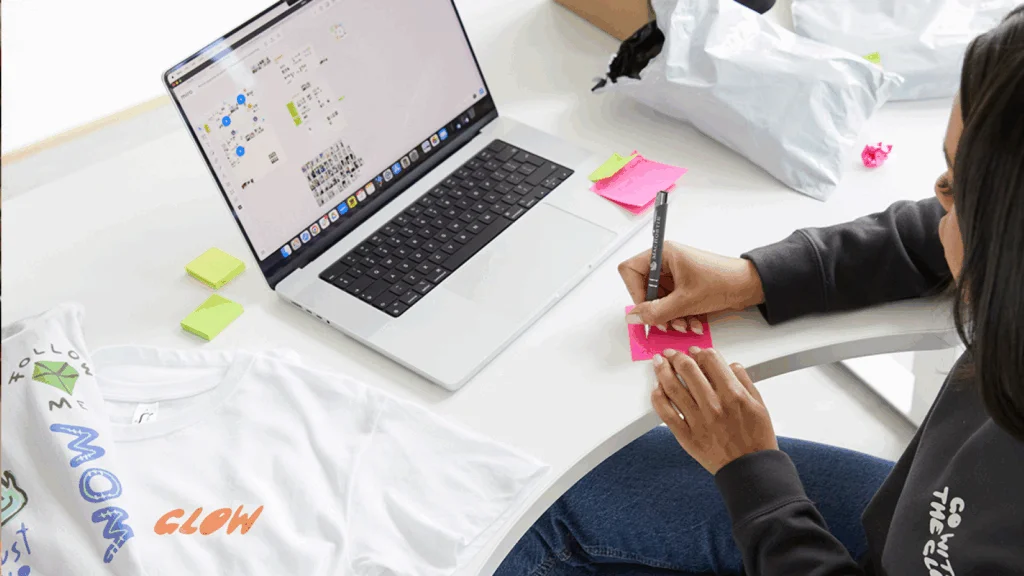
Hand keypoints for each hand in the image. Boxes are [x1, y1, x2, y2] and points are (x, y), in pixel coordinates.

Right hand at [618, 243, 763, 330]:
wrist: (750, 286)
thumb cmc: (723, 281)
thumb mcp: (685, 301)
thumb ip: (655, 312)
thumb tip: (633, 317)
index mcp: (663, 254)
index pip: (630, 270)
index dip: (635, 292)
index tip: (646, 309)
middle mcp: (666, 262)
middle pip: (644, 288)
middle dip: (655, 309)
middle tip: (665, 322)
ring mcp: (675, 274)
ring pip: (658, 299)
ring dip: (669, 316)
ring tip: (684, 324)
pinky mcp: (684, 285)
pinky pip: (671, 303)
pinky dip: (679, 315)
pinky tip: (692, 322)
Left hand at [650, 347, 777, 474]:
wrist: (750, 470)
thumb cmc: (756, 439)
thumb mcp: (759, 405)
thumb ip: (744, 381)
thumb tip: (730, 365)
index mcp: (733, 394)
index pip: (710, 360)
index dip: (699, 351)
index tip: (694, 351)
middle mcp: (714, 405)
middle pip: (688, 369)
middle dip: (677, 356)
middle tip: (672, 353)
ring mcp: (698, 420)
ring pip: (672, 388)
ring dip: (662, 370)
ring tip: (658, 363)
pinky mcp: (686, 436)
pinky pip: (666, 413)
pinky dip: (658, 398)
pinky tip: (656, 389)